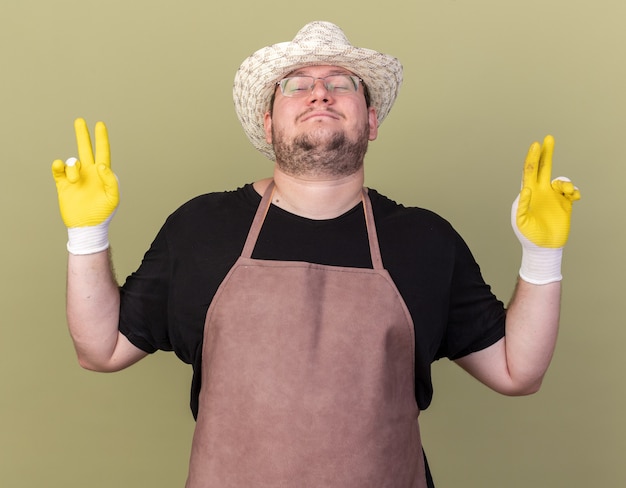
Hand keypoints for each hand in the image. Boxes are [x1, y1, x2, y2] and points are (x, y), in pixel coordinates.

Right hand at [51, 118, 118, 253]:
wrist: (87, 227)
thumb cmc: (103, 213)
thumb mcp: (113, 197)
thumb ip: (110, 180)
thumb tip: (101, 165)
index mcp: (102, 174)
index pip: (102, 152)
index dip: (101, 138)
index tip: (100, 124)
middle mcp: (88, 173)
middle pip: (85, 149)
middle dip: (83, 135)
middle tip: (80, 121)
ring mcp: (76, 178)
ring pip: (72, 161)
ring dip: (72, 167)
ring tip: (75, 180)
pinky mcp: (63, 185)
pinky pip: (58, 170)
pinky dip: (58, 166)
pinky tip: (60, 166)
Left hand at [511, 135, 580, 283]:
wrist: (543, 248)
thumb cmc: (528, 235)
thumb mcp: (520, 221)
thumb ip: (521, 204)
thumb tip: (526, 188)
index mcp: (527, 193)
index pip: (529, 172)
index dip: (533, 158)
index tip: (536, 145)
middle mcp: (540, 192)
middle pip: (543, 168)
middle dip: (546, 153)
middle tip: (549, 138)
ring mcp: (552, 197)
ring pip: (560, 180)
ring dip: (565, 182)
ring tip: (567, 191)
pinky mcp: (564, 204)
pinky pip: (571, 191)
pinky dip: (574, 191)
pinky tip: (574, 197)